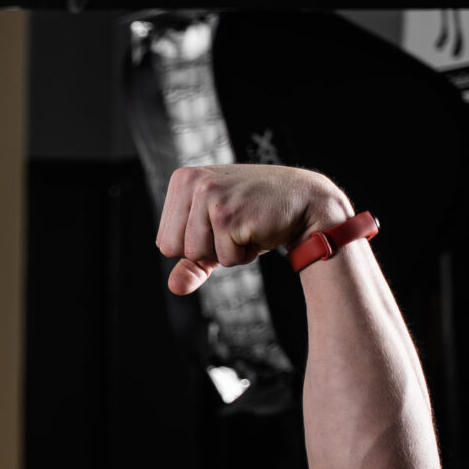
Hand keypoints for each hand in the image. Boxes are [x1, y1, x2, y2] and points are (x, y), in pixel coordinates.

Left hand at [156, 165, 353, 295]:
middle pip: (173, 250)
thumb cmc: (253, 215)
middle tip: (232, 227)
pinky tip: (257, 229)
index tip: (219, 223)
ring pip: (196, 255)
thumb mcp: (214, 235)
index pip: (164, 241)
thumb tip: (174, 288)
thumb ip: (190, 263)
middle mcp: (192, 183)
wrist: (304, 199)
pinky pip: (225, 259)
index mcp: (182, 180)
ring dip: (226, 252)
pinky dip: (244, 254)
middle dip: (206, 251)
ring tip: (244, 227)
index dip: (194, 244)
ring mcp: (210, 197)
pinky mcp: (230, 216)